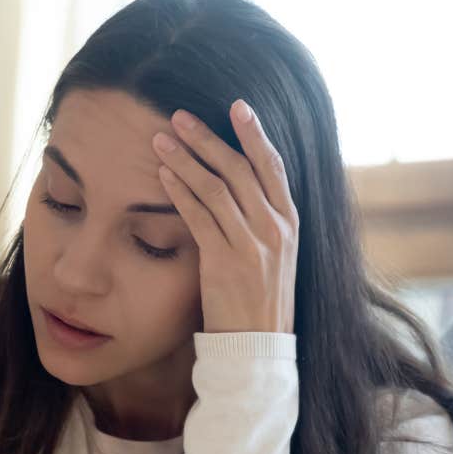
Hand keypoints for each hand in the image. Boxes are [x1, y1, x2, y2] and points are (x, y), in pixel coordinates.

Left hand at [151, 100, 298, 334]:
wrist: (258, 347)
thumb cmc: (261, 300)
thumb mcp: (276, 255)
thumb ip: (264, 219)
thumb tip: (242, 184)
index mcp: (290, 222)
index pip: (273, 166)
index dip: (255, 133)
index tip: (238, 106)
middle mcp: (275, 229)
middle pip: (239, 169)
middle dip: (208, 138)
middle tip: (180, 115)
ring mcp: (252, 245)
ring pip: (216, 187)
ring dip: (185, 158)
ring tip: (162, 138)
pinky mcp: (225, 262)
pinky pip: (199, 217)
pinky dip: (179, 191)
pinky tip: (163, 174)